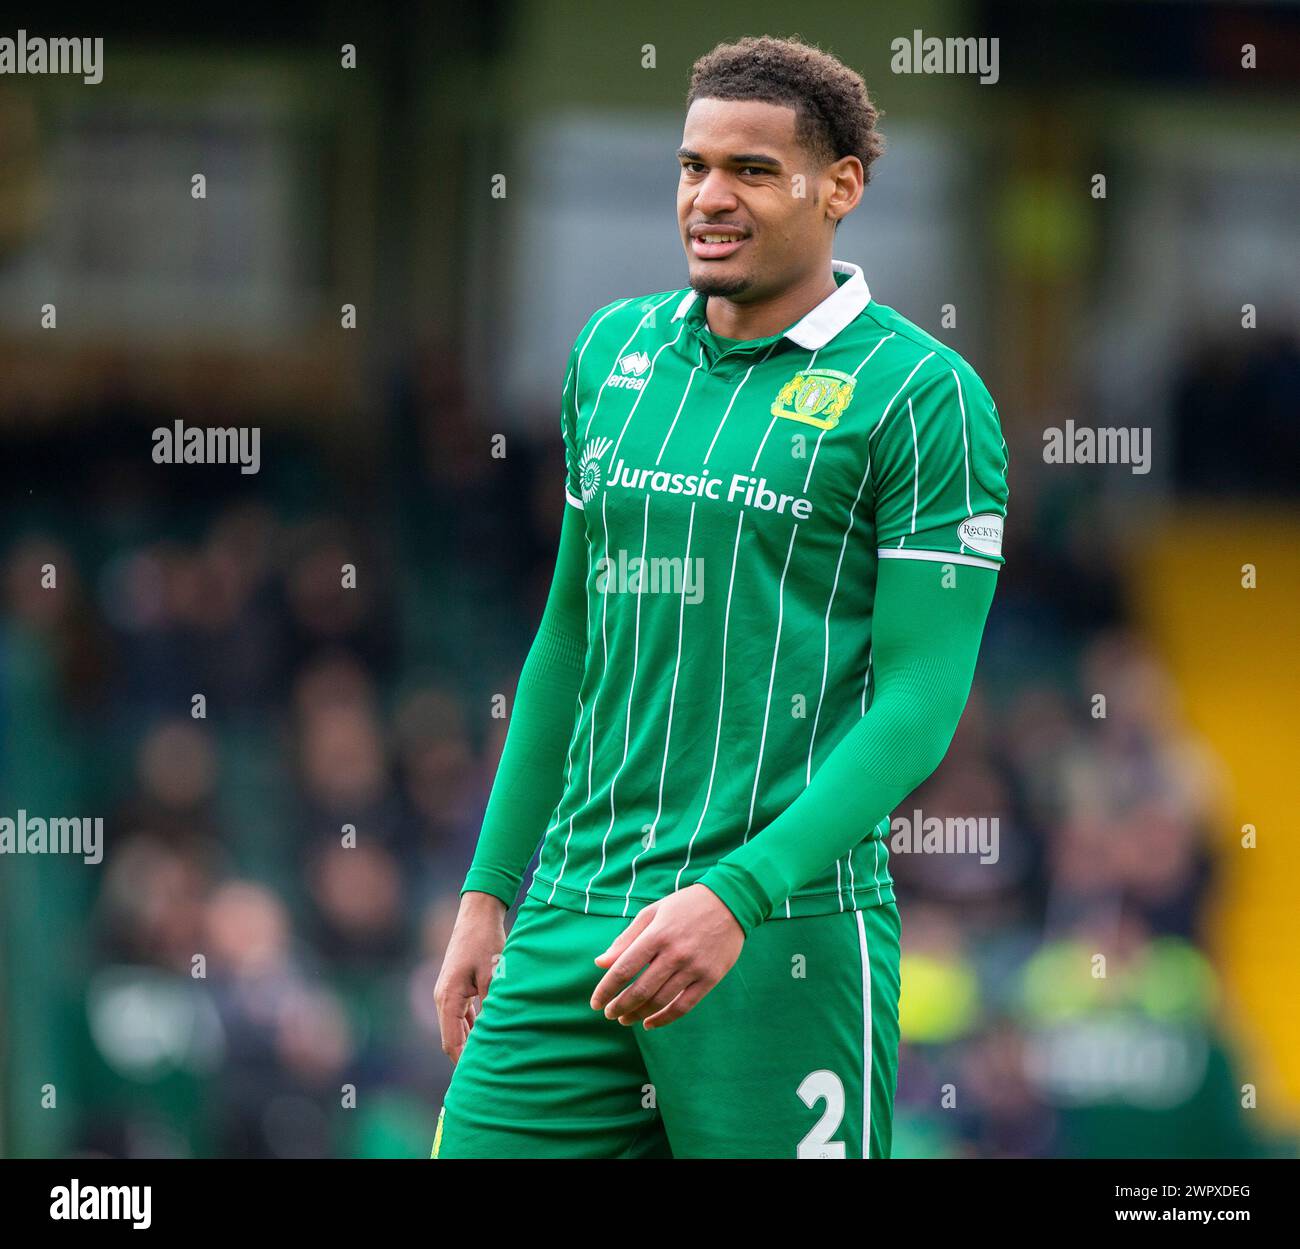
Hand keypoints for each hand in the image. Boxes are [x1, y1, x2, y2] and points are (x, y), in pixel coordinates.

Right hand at [434, 891, 506, 1063]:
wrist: (478, 914)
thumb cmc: (486, 942)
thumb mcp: (494, 975)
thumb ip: (493, 1006)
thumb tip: (497, 1033)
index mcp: (448, 998)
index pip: (452, 1042)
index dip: (463, 1063)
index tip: (478, 1079)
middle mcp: (443, 998)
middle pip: (452, 1038)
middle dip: (467, 1057)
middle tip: (486, 1075)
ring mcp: (448, 992)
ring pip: (457, 1027)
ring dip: (470, 1042)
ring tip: (488, 1060)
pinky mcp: (457, 986)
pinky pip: (462, 1015)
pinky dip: (472, 1027)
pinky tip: (487, 1036)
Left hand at [589, 884, 743, 1029]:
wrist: (730, 902)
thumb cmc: (685, 906)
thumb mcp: (653, 913)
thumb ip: (626, 939)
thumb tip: (601, 963)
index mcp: (656, 934)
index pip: (623, 969)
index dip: (606, 989)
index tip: (595, 1002)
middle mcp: (674, 953)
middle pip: (640, 990)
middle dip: (619, 1006)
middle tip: (608, 1013)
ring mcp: (693, 967)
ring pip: (660, 1001)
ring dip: (638, 1014)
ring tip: (625, 1019)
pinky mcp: (710, 978)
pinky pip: (684, 1006)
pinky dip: (664, 1019)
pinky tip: (650, 1023)